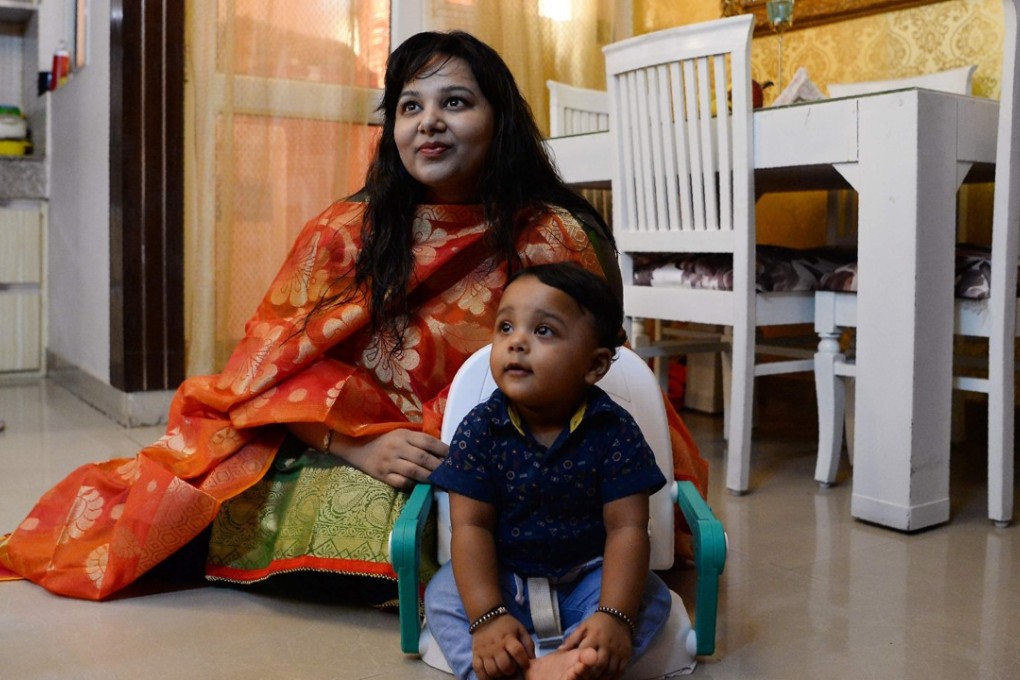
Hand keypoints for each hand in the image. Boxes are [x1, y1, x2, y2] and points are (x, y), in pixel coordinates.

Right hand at [333, 428, 447, 488]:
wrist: (358, 448)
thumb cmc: (385, 441)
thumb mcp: (401, 434)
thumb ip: (419, 440)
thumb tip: (443, 451)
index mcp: (403, 435)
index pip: (427, 441)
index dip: (442, 450)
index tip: (453, 456)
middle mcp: (396, 447)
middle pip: (423, 458)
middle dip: (439, 467)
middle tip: (449, 473)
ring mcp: (389, 462)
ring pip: (414, 472)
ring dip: (429, 477)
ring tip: (439, 481)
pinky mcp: (383, 476)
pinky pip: (401, 482)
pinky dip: (413, 484)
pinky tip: (419, 484)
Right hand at [472, 614, 534, 679]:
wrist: (485, 617)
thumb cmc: (506, 625)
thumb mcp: (520, 629)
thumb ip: (528, 643)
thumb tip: (532, 659)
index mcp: (508, 638)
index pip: (517, 652)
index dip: (523, 661)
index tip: (525, 665)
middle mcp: (496, 646)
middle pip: (505, 665)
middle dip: (511, 671)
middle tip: (512, 669)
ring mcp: (484, 652)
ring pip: (492, 671)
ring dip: (499, 675)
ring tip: (502, 672)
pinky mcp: (476, 655)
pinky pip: (478, 670)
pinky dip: (484, 677)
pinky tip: (490, 678)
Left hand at [558, 611, 632, 679]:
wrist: (618, 616)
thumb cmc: (597, 622)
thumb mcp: (583, 626)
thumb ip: (572, 639)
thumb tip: (560, 650)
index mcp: (594, 636)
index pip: (586, 653)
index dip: (581, 665)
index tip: (576, 672)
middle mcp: (607, 645)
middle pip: (600, 664)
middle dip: (592, 674)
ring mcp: (618, 651)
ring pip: (611, 669)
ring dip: (603, 678)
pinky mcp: (626, 655)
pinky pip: (621, 670)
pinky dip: (614, 677)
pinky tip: (607, 679)